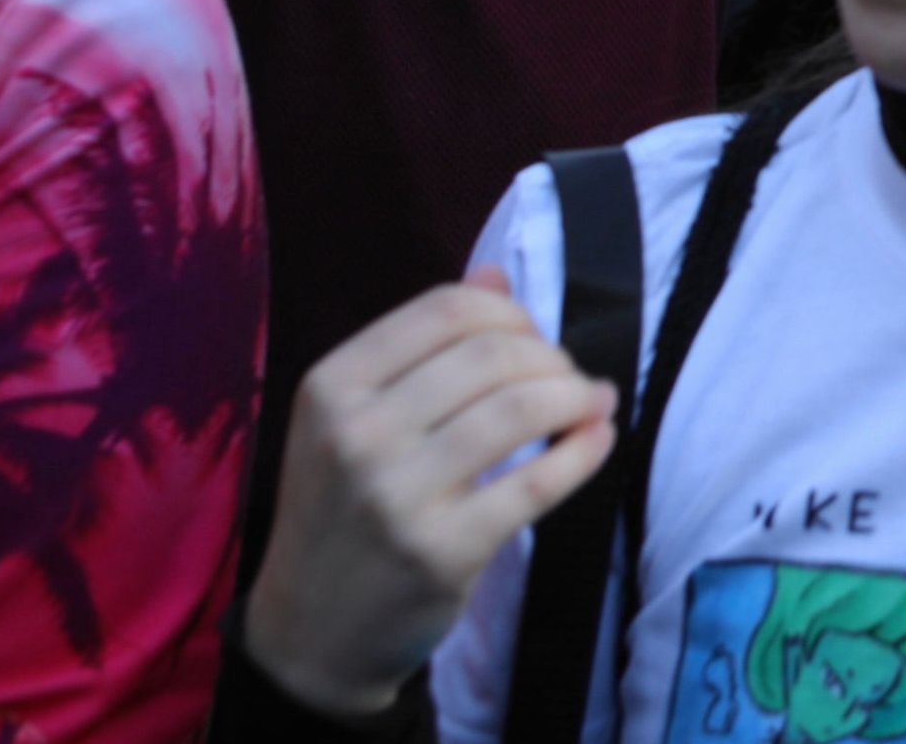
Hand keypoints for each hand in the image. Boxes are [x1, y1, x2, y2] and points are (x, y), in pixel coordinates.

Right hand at [240, 269, 617, 716]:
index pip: (446, 309)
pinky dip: (585, 449)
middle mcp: (356, 435)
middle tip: (566, 379)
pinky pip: (538, 481)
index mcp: (331, 386)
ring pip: (520, 409)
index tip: (532, 340)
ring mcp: (396, 495)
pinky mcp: (441, 550)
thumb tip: (497, 271)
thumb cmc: (343, 510)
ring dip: (575, 396)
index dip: (510, 313)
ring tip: (589, 403)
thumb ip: (423, 342)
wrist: (309, 633)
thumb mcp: (354, 418)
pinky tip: (597, 438)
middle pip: (491, 354)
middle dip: (549, 356)